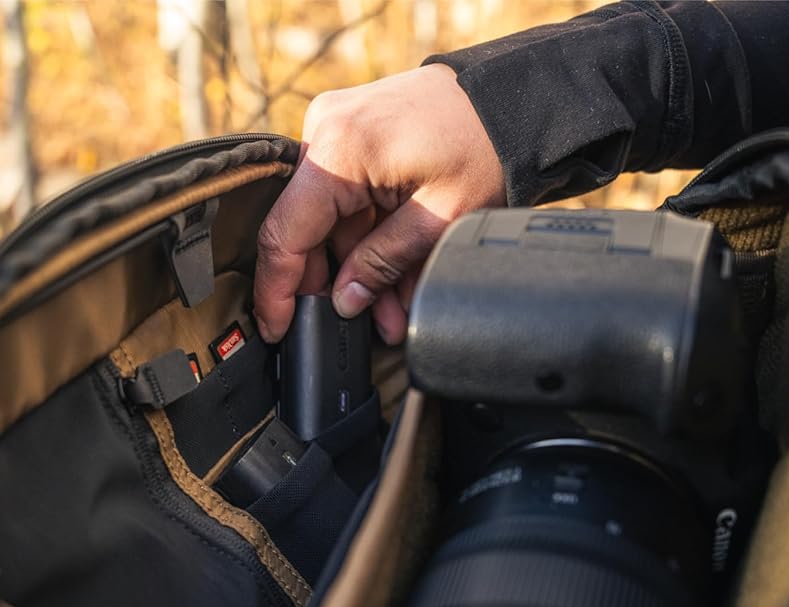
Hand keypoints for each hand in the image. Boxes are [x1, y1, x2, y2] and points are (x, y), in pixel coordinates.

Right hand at [253, 64, 504, 343]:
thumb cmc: (485, 145)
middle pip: (306, 228)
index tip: (277, 328)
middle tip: (375, 323)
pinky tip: (396, 268)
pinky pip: (345, 195)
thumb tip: (343, 301)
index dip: (277, 290)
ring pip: (330, 218)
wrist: (512, 96)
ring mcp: (335, 126)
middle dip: (340, 283)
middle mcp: (325, 129)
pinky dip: (369, 233)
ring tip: (397, 305)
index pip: (285, 233)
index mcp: (339, 150)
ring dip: (361, 263)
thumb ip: (383, 263)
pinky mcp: (350, 131)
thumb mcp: (439, 219)